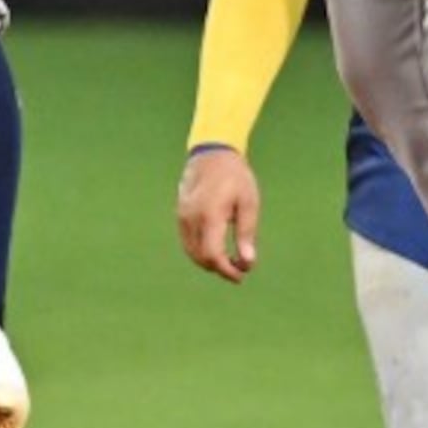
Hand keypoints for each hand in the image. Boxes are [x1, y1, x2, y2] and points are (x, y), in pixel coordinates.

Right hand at [177, 146, 261, 282]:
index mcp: (210, 215)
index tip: (242, 275)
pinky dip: (200, 250)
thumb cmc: (235, 177)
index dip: (227, 271)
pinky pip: (187, 241)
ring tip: (230, 259)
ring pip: (191, 251)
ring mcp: (182, 215)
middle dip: (220, 268)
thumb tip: (248, 262)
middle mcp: (191, 217)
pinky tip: (217, 247)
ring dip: (209, 261)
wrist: (212, 152)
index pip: (213, 255)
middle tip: (241, 267)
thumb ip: (246, 234)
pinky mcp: (180, 213)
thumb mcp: (248, 203)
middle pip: (201, 257)